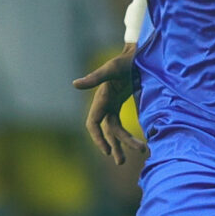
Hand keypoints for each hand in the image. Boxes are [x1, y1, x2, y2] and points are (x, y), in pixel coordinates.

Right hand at [72, 48, 137, 164]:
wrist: (138, 53)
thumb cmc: (125, 60)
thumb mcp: (111, 69)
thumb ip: (95, 78)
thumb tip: (75, 84)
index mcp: (101, 98)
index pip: (93, 123)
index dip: (97, 138)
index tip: (107, 151)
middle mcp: (105, 103)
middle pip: (106, 130)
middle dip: (113, 145)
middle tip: (121, 162)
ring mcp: (112, 104)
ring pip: (115, 130)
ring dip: (123, 143)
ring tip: (140, 152)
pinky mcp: (120, 102)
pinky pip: (120, 123)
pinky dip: (126, 133)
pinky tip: (138, 142)